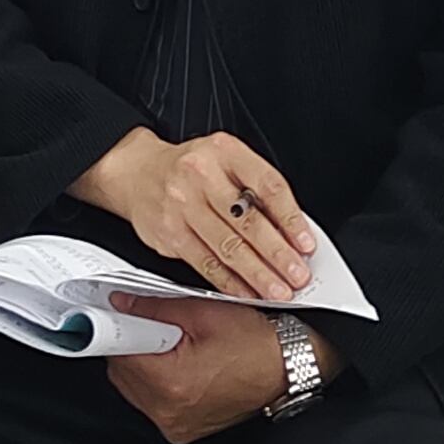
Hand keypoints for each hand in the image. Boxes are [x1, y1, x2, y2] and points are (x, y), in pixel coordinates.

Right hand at [75, 127, 318, 300]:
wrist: (136, 172)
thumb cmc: (189, 167)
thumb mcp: (225, 158)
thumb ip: (256, 187)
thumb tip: (291, 230)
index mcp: (224, 151)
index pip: (266, 185)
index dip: (291, 218)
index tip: (306, 243)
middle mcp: (201, 176)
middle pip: (247, 221)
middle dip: (278, 254)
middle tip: (298, 275)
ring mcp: (181, 206)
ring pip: (227, 247)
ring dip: (257, 274)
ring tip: (278, 290)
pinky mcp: (169, 234)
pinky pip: (205, 263)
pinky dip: (229, 282)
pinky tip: (246, 292)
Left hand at [104, 296, 324, 443]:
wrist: (290, 369)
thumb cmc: (259, 343)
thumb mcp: (205, 311)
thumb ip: (155, 307)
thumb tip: (122, 303)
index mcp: (172, 382)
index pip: (118, 350)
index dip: (113, 326)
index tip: (107, 313)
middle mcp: (170, 411)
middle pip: (120, 371)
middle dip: (130, 342)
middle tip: (151, 323)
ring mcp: (176, 425)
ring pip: (134, 387)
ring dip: (143, 362)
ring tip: (173, 344)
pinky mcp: (183, 431)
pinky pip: (152, 402)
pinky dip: (158, 382)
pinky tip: (180, 364)